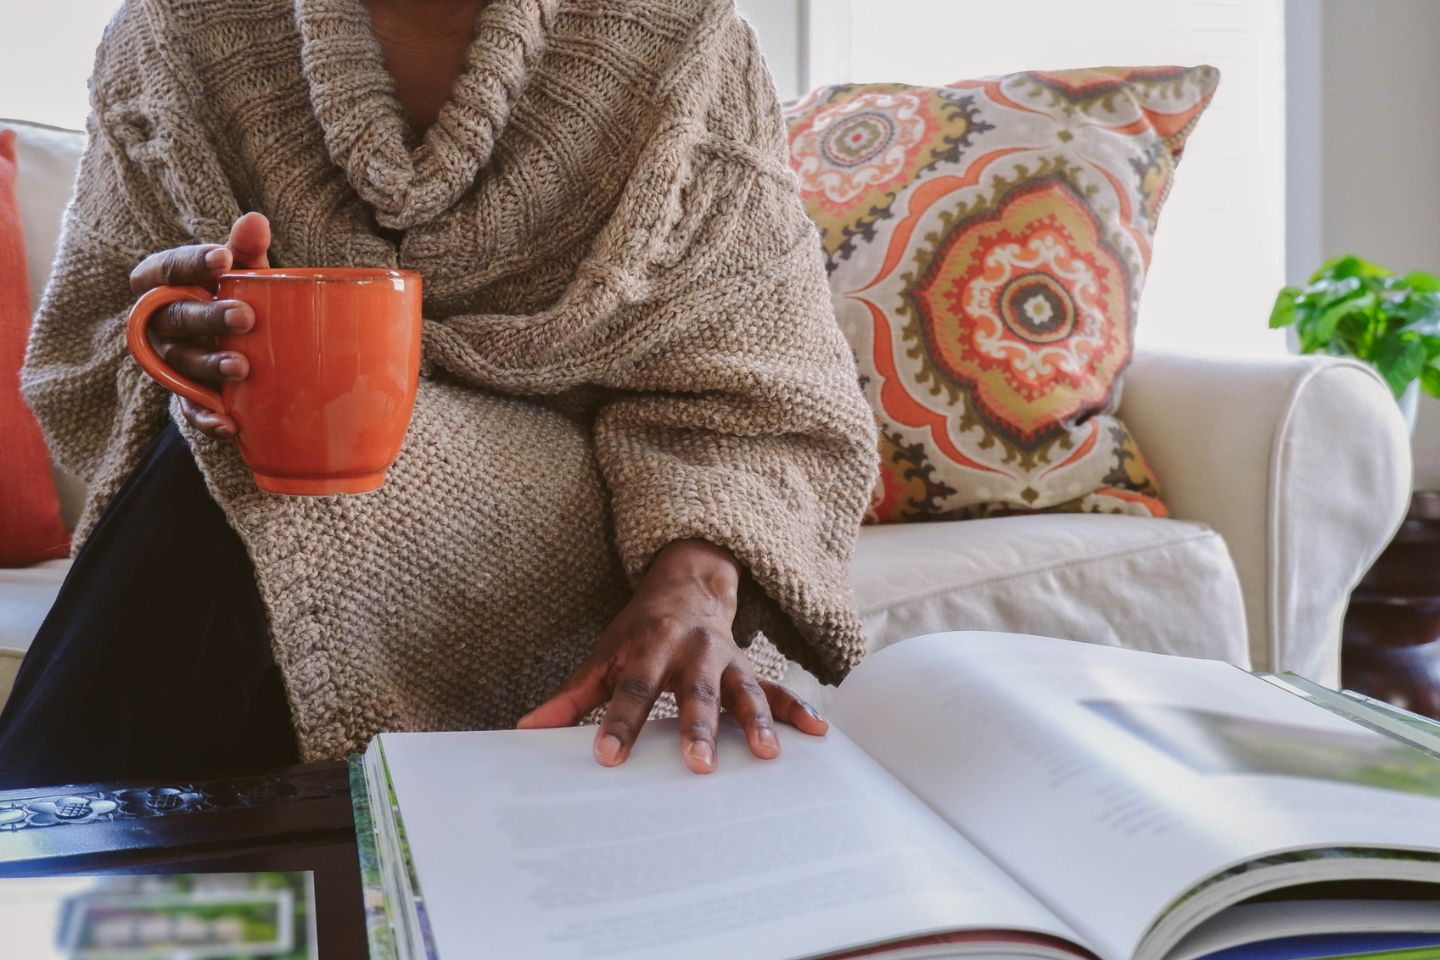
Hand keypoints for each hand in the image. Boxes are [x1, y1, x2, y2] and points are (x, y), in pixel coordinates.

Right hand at [128, 212, 271, 438]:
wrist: (243, 343)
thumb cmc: (237, 295)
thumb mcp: (242, 272)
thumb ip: (245, 249)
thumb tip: (255, 220)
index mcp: (163, 284)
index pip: (165, 269)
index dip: (189, 264)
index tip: (223, 258)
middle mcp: (159, 322)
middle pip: (174, 318)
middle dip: (206, 318)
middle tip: (245, 317)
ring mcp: (171, 360)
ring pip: (181, 362)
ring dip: (209, 365)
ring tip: (242, 367)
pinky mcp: (186, 394)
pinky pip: (188, 409)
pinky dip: (206, 418)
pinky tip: (229, 423)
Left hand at [518, 539, 827, 773]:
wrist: (686, 582)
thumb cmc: (637, 631)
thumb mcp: (603, 655)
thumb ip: (572, 695)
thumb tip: (527, 730)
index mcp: (649, 646)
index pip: (632, 690)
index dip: (619, 724)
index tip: (607, 757)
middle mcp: (691, 650)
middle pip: (694, 692)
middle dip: (697, 727)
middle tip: (698, 764)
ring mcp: (726, 658)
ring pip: (743, 690)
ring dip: (756, 721)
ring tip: (765, 754)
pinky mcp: (749, 667)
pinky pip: (777, 689)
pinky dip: (798, 709)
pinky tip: (818, 732)